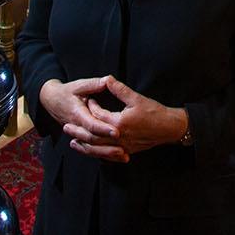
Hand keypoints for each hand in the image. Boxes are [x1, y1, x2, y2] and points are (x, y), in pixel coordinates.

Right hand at [39, 75, 128, 162]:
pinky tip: (118, 158)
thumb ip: (93, 84)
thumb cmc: (67, 92)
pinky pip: (93, 150)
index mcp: (77, 114)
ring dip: (108, 154)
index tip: (117, 131)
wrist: (52, 101)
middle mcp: (78, 127)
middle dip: (108, 146)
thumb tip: (107, 80)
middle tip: (123, 150)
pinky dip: (105, 155)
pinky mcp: (82, 138)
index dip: (104, 129)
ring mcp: (80, 134)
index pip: (91, 124)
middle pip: (93, 140)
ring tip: (124, 157)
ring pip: (93, 148)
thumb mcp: (79, 85)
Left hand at [68, 76, 187, 160]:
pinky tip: (92, 151)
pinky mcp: (126, 151)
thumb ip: (119, 90)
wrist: (169, 128)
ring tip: (73, 143)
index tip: (87, 99)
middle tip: (65, 127)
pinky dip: (97, 153)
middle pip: (93, 136)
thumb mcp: (137, 98)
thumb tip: (107, 79)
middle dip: (78, 132)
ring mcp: (122, 146)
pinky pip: (107, 155)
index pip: (98, 115)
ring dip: (84, 146)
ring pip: (98, 149)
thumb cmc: (154, 112)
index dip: (91, 106)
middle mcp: (118, 137)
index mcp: (119, 123)